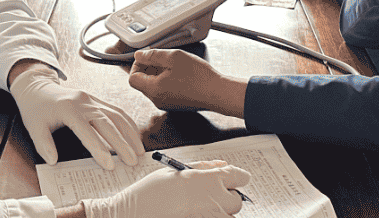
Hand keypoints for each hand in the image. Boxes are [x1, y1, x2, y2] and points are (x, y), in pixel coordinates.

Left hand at [9, 65, 143, 169]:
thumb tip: (53, 161)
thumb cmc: (36, 109)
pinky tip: (135, 135)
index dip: (99, 148)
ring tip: (139, 151)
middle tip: (132, 161)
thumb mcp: (33, 127)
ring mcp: (93, 99)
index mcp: (69, 109)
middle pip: (108, 123)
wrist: (38, 87)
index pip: (87, 131)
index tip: (109, 165)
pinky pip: (116, 110)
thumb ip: (43, 144)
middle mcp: (84, 102)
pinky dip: (128, 123)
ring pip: (117, 115)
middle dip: (122, 143)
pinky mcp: (97, 99)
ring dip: (130, 133)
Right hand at [82, 161, 251, 217]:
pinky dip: (207, 216)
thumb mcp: (177, 172)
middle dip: (227, 197)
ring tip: (196, 207)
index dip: (235, 177)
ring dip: (218, 211)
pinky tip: (191, 212)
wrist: (136, 215)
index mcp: (211, 180)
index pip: (241, 177)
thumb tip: (220, 166)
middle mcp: (216, 201)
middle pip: (237, 201)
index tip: (229, 178)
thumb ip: (202, 168)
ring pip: (227, 216)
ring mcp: (211, 217)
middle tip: (208, 196)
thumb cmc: (153, 192)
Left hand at [128, 49, 246, 117]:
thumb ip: (153, 55)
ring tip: (174, 64)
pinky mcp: (176, 104)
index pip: (132, 78)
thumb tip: (139, 56)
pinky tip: (181, 73)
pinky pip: (164, 91)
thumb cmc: (198, 76)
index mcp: (153, 89)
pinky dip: (167, 81)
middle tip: (163, 58)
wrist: (217, 93)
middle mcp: (157, 100)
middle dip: (149, 68)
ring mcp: (167, 104)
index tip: (147, 57)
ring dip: (159, 74)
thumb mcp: (173, 57)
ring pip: (154, 87)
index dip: (137, 65)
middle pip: (143, 83)